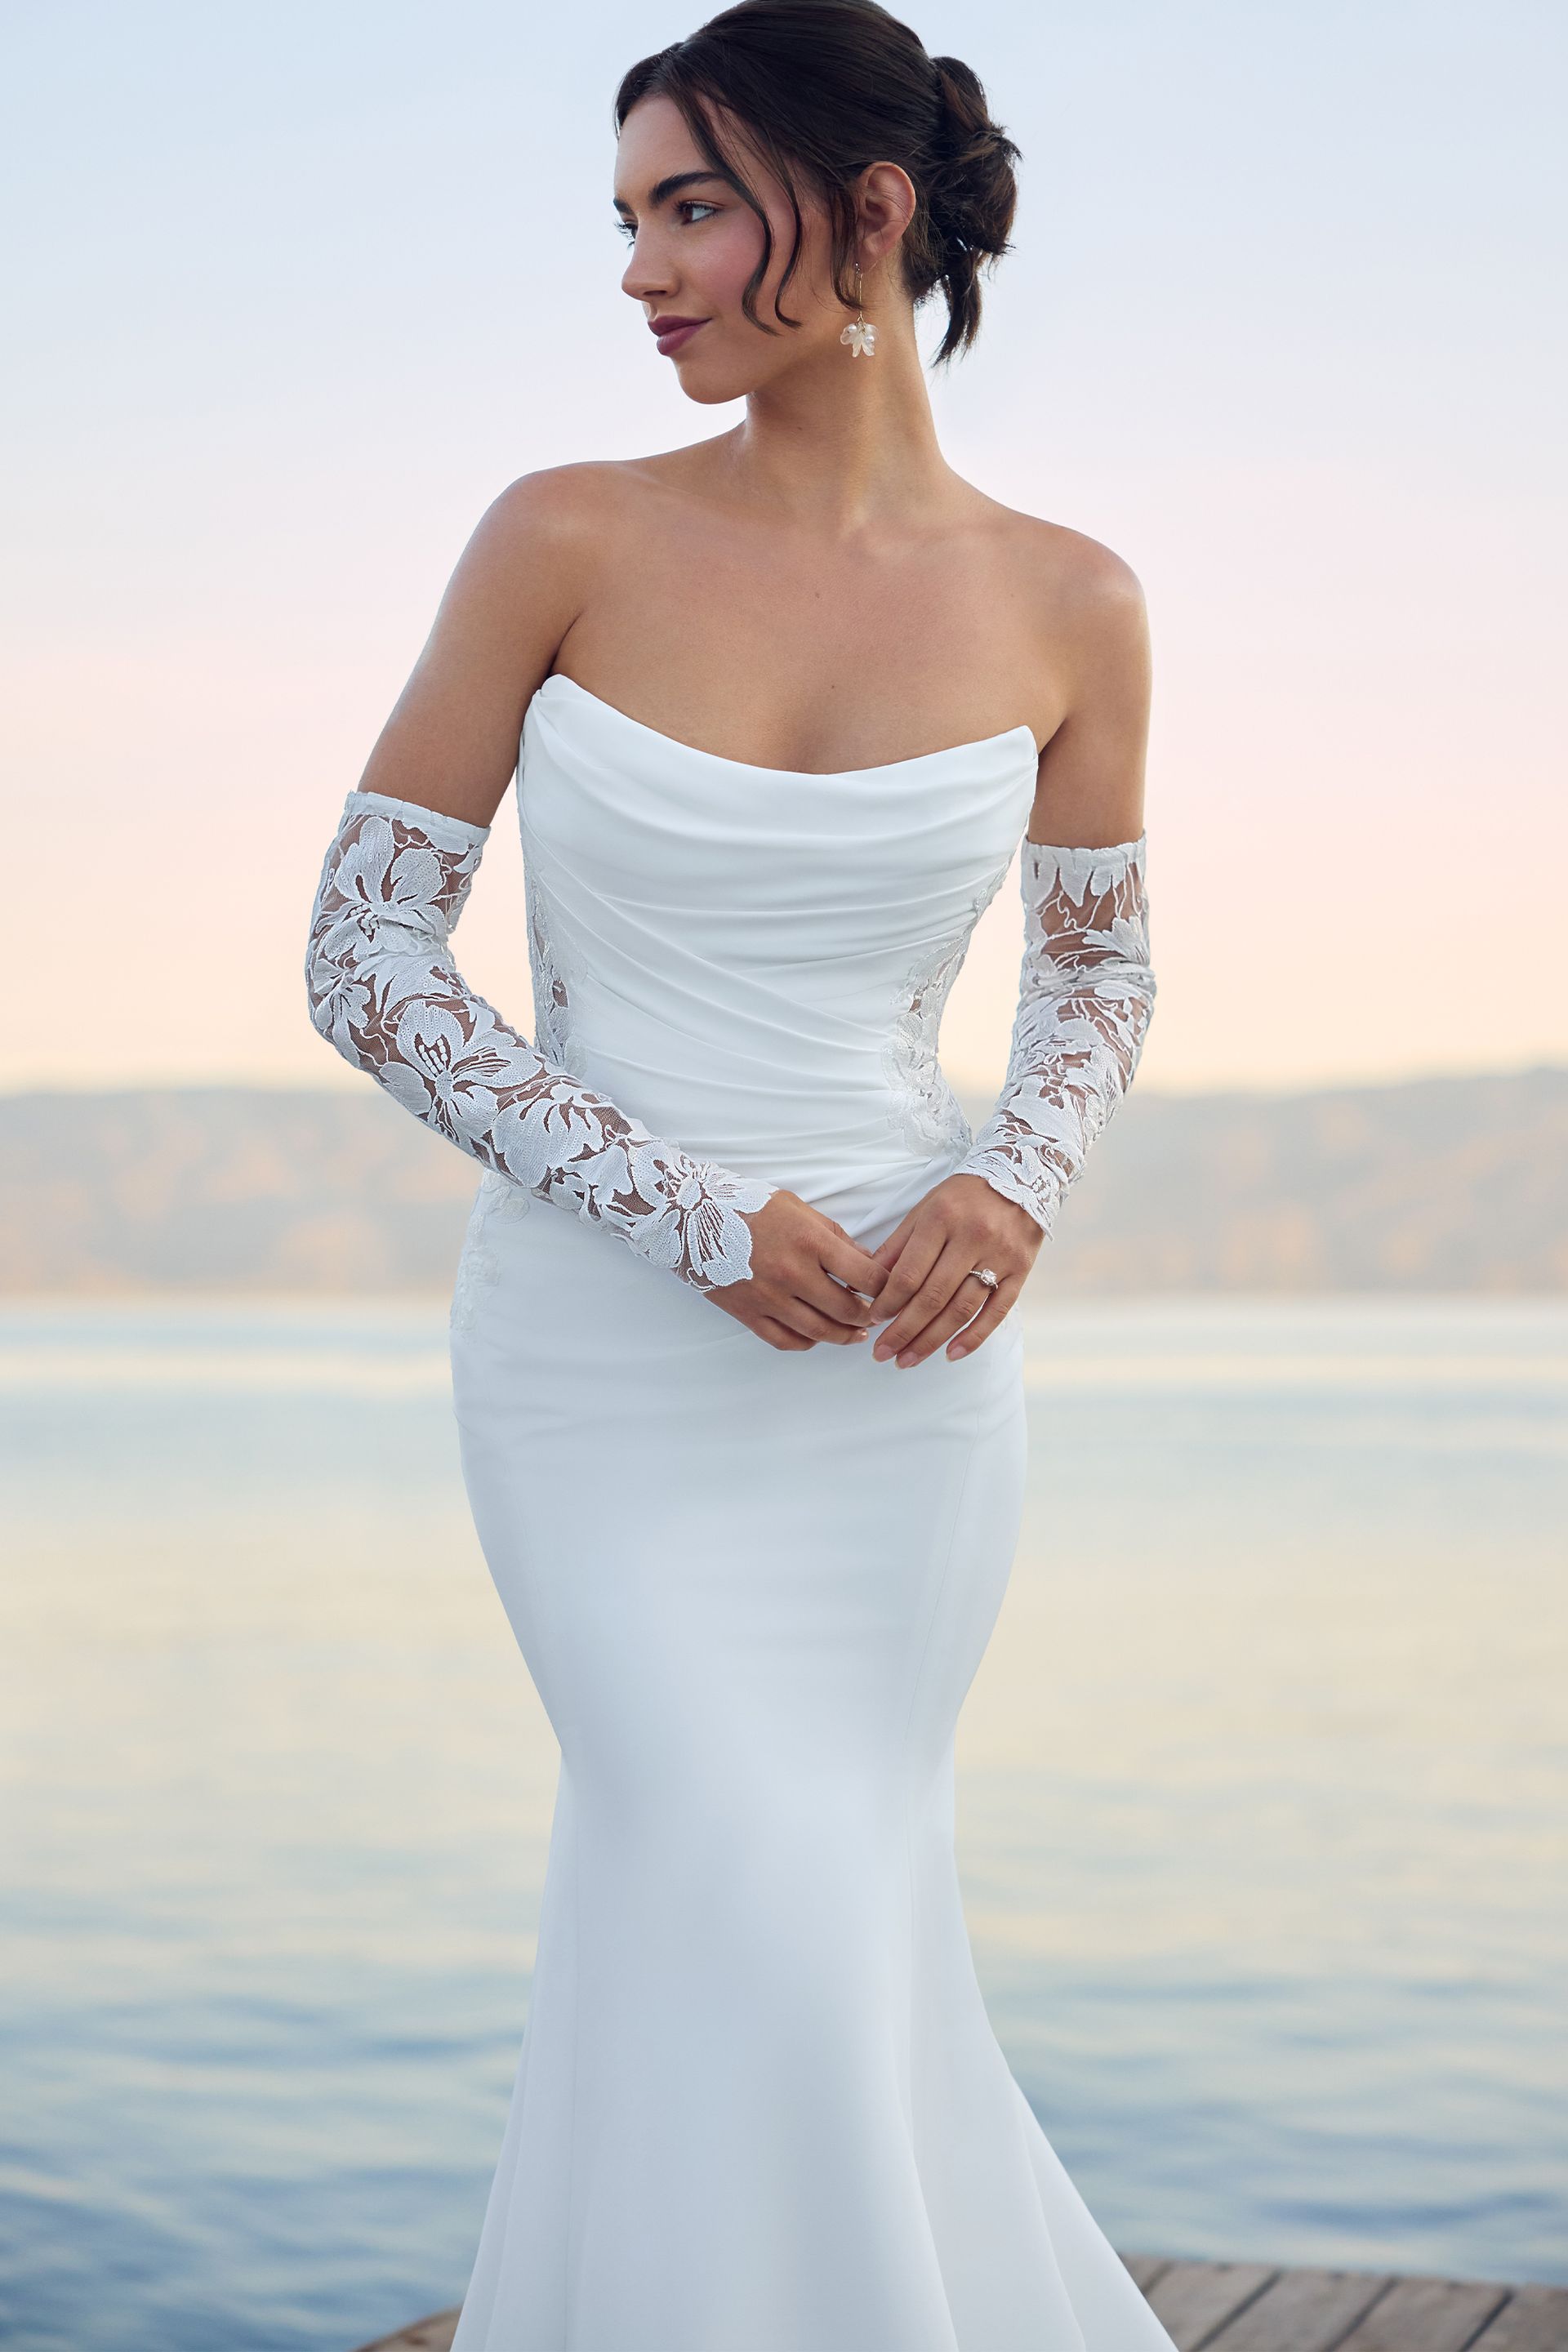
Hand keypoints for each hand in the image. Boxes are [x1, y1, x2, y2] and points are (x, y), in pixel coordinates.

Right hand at [706, 1190, 889, 1351]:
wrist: (690, 1217)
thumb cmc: (747, 1206)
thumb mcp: (798, 1208)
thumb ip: (836, 1237)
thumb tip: (867, 1262)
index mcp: (810, 1241)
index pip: (866, 1275)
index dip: (885, 1287)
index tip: (889, 1290)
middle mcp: (792, 1273)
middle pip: (847, 1309)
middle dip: (868, 1315)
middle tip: (876, 1315)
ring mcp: (769, 1297)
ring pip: (819, 1331)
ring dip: (844, 1335)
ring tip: (855, 1333)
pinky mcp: (748, 1313)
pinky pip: (785, 1340)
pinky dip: (807, 1343)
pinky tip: (817, 1337)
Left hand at [868, 1173, 1040, 1367]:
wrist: (1023, 1175)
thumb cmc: (965, 1195)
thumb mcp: (926, 1208)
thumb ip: (899, 1245)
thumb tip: (869, 1280)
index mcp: (942, 1219)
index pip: (909, 1273)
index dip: (888, 1302)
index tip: (874, 1320)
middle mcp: (972, 1238)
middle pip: (933, 1297)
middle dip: (904, 1330)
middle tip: (883, 1354)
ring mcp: (999, 1257)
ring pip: (962, 1309)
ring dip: (932, 1340)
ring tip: (908, 1360)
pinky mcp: (1020, 1271)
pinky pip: (996, 1312)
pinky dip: (973, 1337)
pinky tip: (951, 1354)